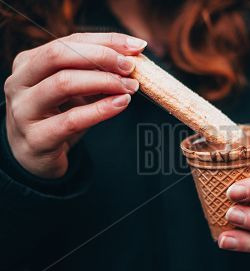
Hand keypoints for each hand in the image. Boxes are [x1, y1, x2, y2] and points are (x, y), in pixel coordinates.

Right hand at [4, 33, 146, 177]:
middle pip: (59, 55)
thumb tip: (132, 56)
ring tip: (130, 87)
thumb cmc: (58, 117)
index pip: (70, 41)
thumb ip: (96, 72)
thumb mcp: (76, 90)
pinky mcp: (36, 138)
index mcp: (29, 63)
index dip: (106, 41)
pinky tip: (121, 104)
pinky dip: (101, 110)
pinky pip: (72, 120)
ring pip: (63, 83)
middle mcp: (19, 82)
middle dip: (101, 57)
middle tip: (131, 67)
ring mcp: (24, 110)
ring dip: (104, 82)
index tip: (136, 47)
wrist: (36, 156)